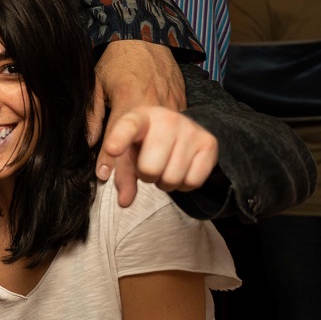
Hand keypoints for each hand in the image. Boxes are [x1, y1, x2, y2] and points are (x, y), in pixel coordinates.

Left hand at [100, 107, 217, 205]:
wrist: (180, 129)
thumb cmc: (146, 143)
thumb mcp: (129, 154)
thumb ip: (123, 177)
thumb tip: (124, 202)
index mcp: (140, 117)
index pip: (128, 127)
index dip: (119, 139)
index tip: (111, 149)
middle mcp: (167, 119)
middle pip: (149, 168)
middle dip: (146, 175)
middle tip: (150, 165)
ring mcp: (191, 129)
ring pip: (172, 179)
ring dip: (165, 182)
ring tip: (165, 166)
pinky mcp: (209, 143)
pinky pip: (193, 182)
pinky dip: (184, 185)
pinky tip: (181, 170)